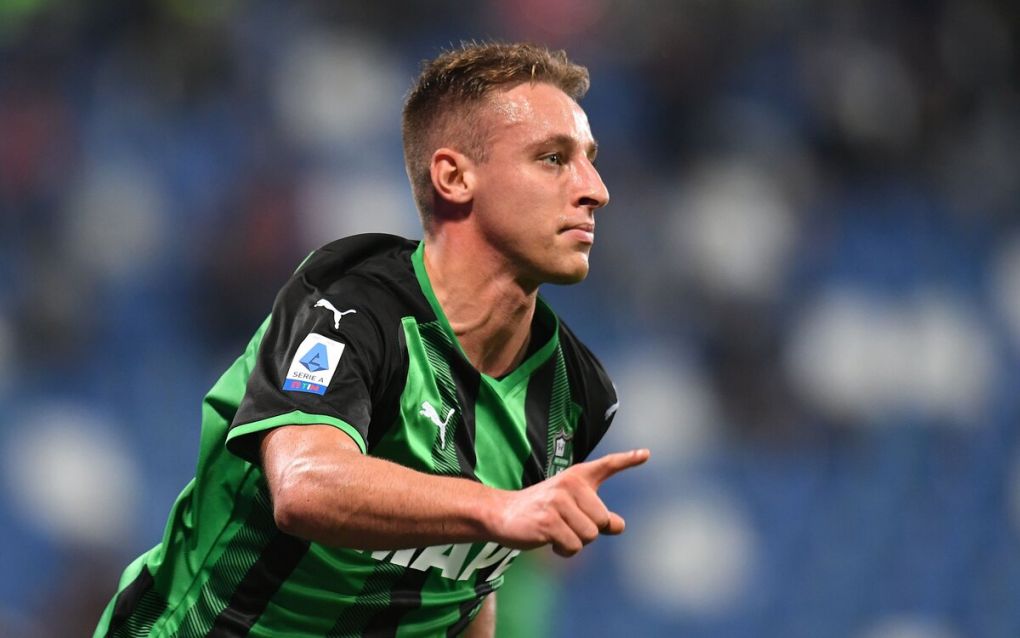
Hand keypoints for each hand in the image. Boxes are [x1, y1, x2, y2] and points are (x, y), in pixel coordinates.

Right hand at [491, 449, 649, 556]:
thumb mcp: (570, 507)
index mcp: (577, 477)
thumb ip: (596, 514)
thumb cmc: (541, 510)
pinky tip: (548, 539)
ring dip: (574, 541)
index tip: (646, 455)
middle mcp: (569, 484)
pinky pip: (573, 546)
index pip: (606, 465)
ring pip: (590, 536)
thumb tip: (620, 526)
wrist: (501, 513)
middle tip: (564, 523)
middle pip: (603, 521)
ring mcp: (558, 502)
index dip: (627, 460)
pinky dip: (563, 550)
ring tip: (555, 530)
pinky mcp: (548, 521)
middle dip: (588, 530)